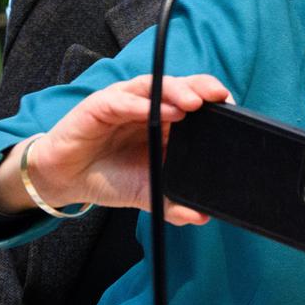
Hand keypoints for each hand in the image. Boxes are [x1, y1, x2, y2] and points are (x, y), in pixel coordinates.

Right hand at [0, 74, 230, 224]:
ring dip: (175, 91)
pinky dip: (138, 104)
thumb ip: (175, 205)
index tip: (235, 109)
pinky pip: (120, 101)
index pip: (196, 101)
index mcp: (168, 121)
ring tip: (193, 104)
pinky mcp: (98, 107)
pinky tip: (155, 111)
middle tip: (219, 98)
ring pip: (153, 86)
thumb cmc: (113, 177)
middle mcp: (149, 106)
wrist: (69, 180)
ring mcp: (124, 103)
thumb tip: (202, 217)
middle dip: (201, 88)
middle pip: (180, 87)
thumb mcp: (149, 193)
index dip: (215, 101)